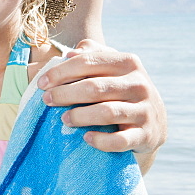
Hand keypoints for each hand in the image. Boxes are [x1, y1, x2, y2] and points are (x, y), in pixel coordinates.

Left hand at [37, 40, 166, 160]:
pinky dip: (101, 141)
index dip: (60, 72)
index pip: (87, 62)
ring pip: (107, 112)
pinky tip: (86, 138)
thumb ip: (90, 54)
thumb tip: (69, 54)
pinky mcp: (146, 135)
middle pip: (94, 87)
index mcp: (127, 62)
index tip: (41, 83)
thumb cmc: (119, 88)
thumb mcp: (109, 67)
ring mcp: (145, 110)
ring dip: (80, 116)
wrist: (153, 122)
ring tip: (63, 119)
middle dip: (65, 94)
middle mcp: (139, 84)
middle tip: (46, 100)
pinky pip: (120, 140)